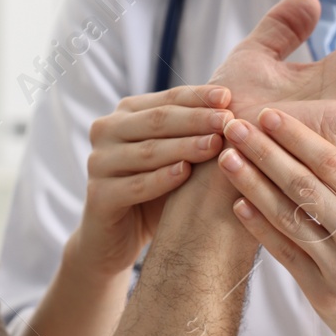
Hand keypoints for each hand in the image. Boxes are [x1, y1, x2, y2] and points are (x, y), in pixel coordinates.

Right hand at [72, 85, 233, 277]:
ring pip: (147, 151)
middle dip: (195, 119)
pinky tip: (185, 173)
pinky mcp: (98, 195)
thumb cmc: (156, 190)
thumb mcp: (176, 156)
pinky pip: (135, 185)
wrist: (119, 238)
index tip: (229, 97)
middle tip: (227, 121)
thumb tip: (237, 109)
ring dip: (184, 147)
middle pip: (157, 120)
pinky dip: (162, 178)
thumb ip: (194, 133)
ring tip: (215, 146)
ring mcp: (98, 163)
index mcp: (125, 114)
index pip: (167, 99)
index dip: (198, 97)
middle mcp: (106, 131)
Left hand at [216, 107, 335, 335]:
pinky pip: (285, 254)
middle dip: (265, 152)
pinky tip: (239, 204)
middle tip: (233, 126)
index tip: (267, 114)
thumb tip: (304, 149)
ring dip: (252, 185)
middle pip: (305, 187)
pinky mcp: (324, 297)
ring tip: (227, 159)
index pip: (333, 164)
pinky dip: (260, 227)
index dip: (296, 137)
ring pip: (289, 218)